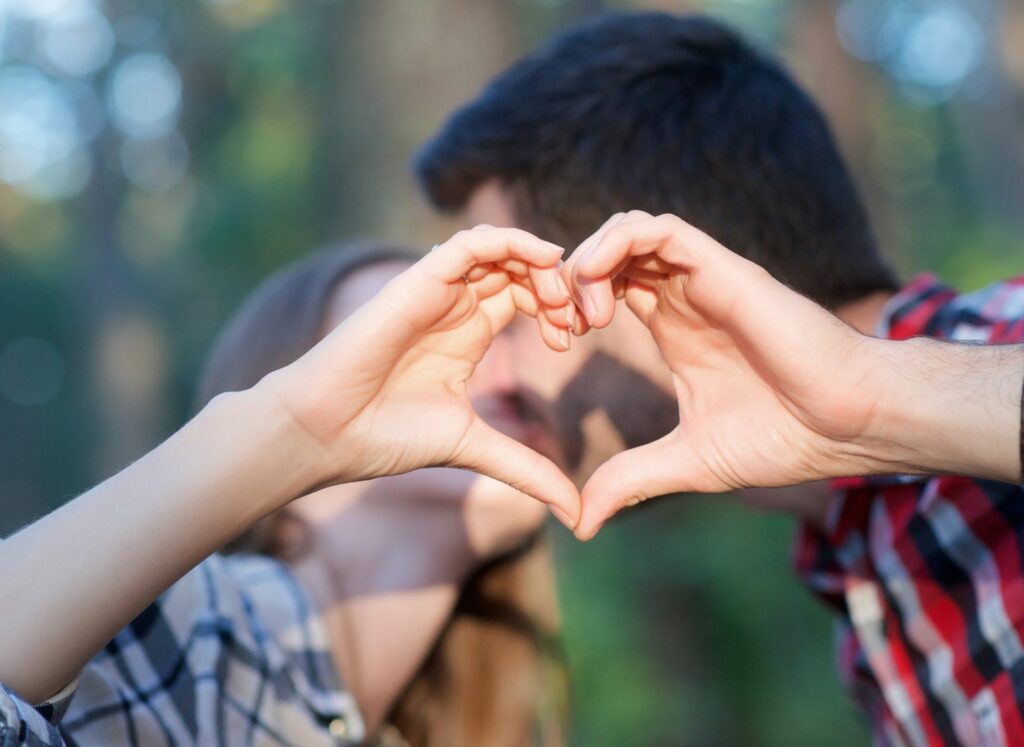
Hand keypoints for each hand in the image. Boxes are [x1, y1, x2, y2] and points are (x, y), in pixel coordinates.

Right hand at [264, 227, 579, 527]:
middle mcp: (455, 307)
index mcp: (469, 335)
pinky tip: (543, 259)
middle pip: (519, 269)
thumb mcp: (477, 449)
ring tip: (558, 300)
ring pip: (500, 248)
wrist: (327, 433)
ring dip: (540, 263)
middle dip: (557, 286)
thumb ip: (528, 470)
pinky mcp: (420, 281)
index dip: (557, 308)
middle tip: (576, 319)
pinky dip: (511, 241)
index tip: (573, 339)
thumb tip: (578, 515)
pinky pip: (471, 243)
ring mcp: (437, 291)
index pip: (524, 297)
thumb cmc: (387, 437)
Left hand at [564, 212, 895, 538]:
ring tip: (582, 316)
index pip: (605, 286)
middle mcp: (683, 295)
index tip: (556, 345)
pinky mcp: (723, 269)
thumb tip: (579, 524)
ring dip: (588, 260)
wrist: (849, 424)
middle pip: (609, 251)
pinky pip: (659, 229)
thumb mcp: (687, 462)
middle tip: (558, 326)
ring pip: (628, 230)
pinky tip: (599, 295)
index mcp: (671, 326)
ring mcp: (703, 278)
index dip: (569, 303)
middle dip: (568, 278)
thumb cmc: (784, 438)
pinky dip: (616, 245)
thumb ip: (631, 480)